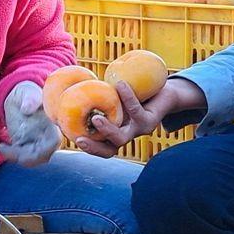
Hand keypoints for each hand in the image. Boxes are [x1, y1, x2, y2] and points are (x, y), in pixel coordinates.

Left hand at [0, 81, 59, 166]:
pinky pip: (23, 158)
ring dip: (17, 157)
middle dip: (25, 157)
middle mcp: (48, 136)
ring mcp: (39, 143)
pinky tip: (2, 147)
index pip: (54, 142)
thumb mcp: (27, 92)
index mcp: (52, 123)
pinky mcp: (28, 147)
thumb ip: (30, 99)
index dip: (44, 150)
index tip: (25, 148)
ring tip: (3, 147)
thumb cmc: (26, 93)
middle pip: (43, 156)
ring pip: (33, 159)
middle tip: (7, 150)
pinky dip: (12, 156)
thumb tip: (28, 108)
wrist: (18, 98)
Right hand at [73, 77, 202, 158]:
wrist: (165, 91)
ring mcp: (139, 130)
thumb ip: (97, 93)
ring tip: (96, 118)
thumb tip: (68, 83)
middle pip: (109, 150)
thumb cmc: (135, 91)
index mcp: (116, 132)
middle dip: (94, 147)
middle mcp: (127, 134)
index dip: (87, 146)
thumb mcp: (113, 94)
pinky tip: (120, 85)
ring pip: (122, 138)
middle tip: (80, 138)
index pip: (100, 147)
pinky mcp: (150, 120)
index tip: (73, 138)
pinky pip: (136, 110)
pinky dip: (127, 97)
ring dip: (108, 130)